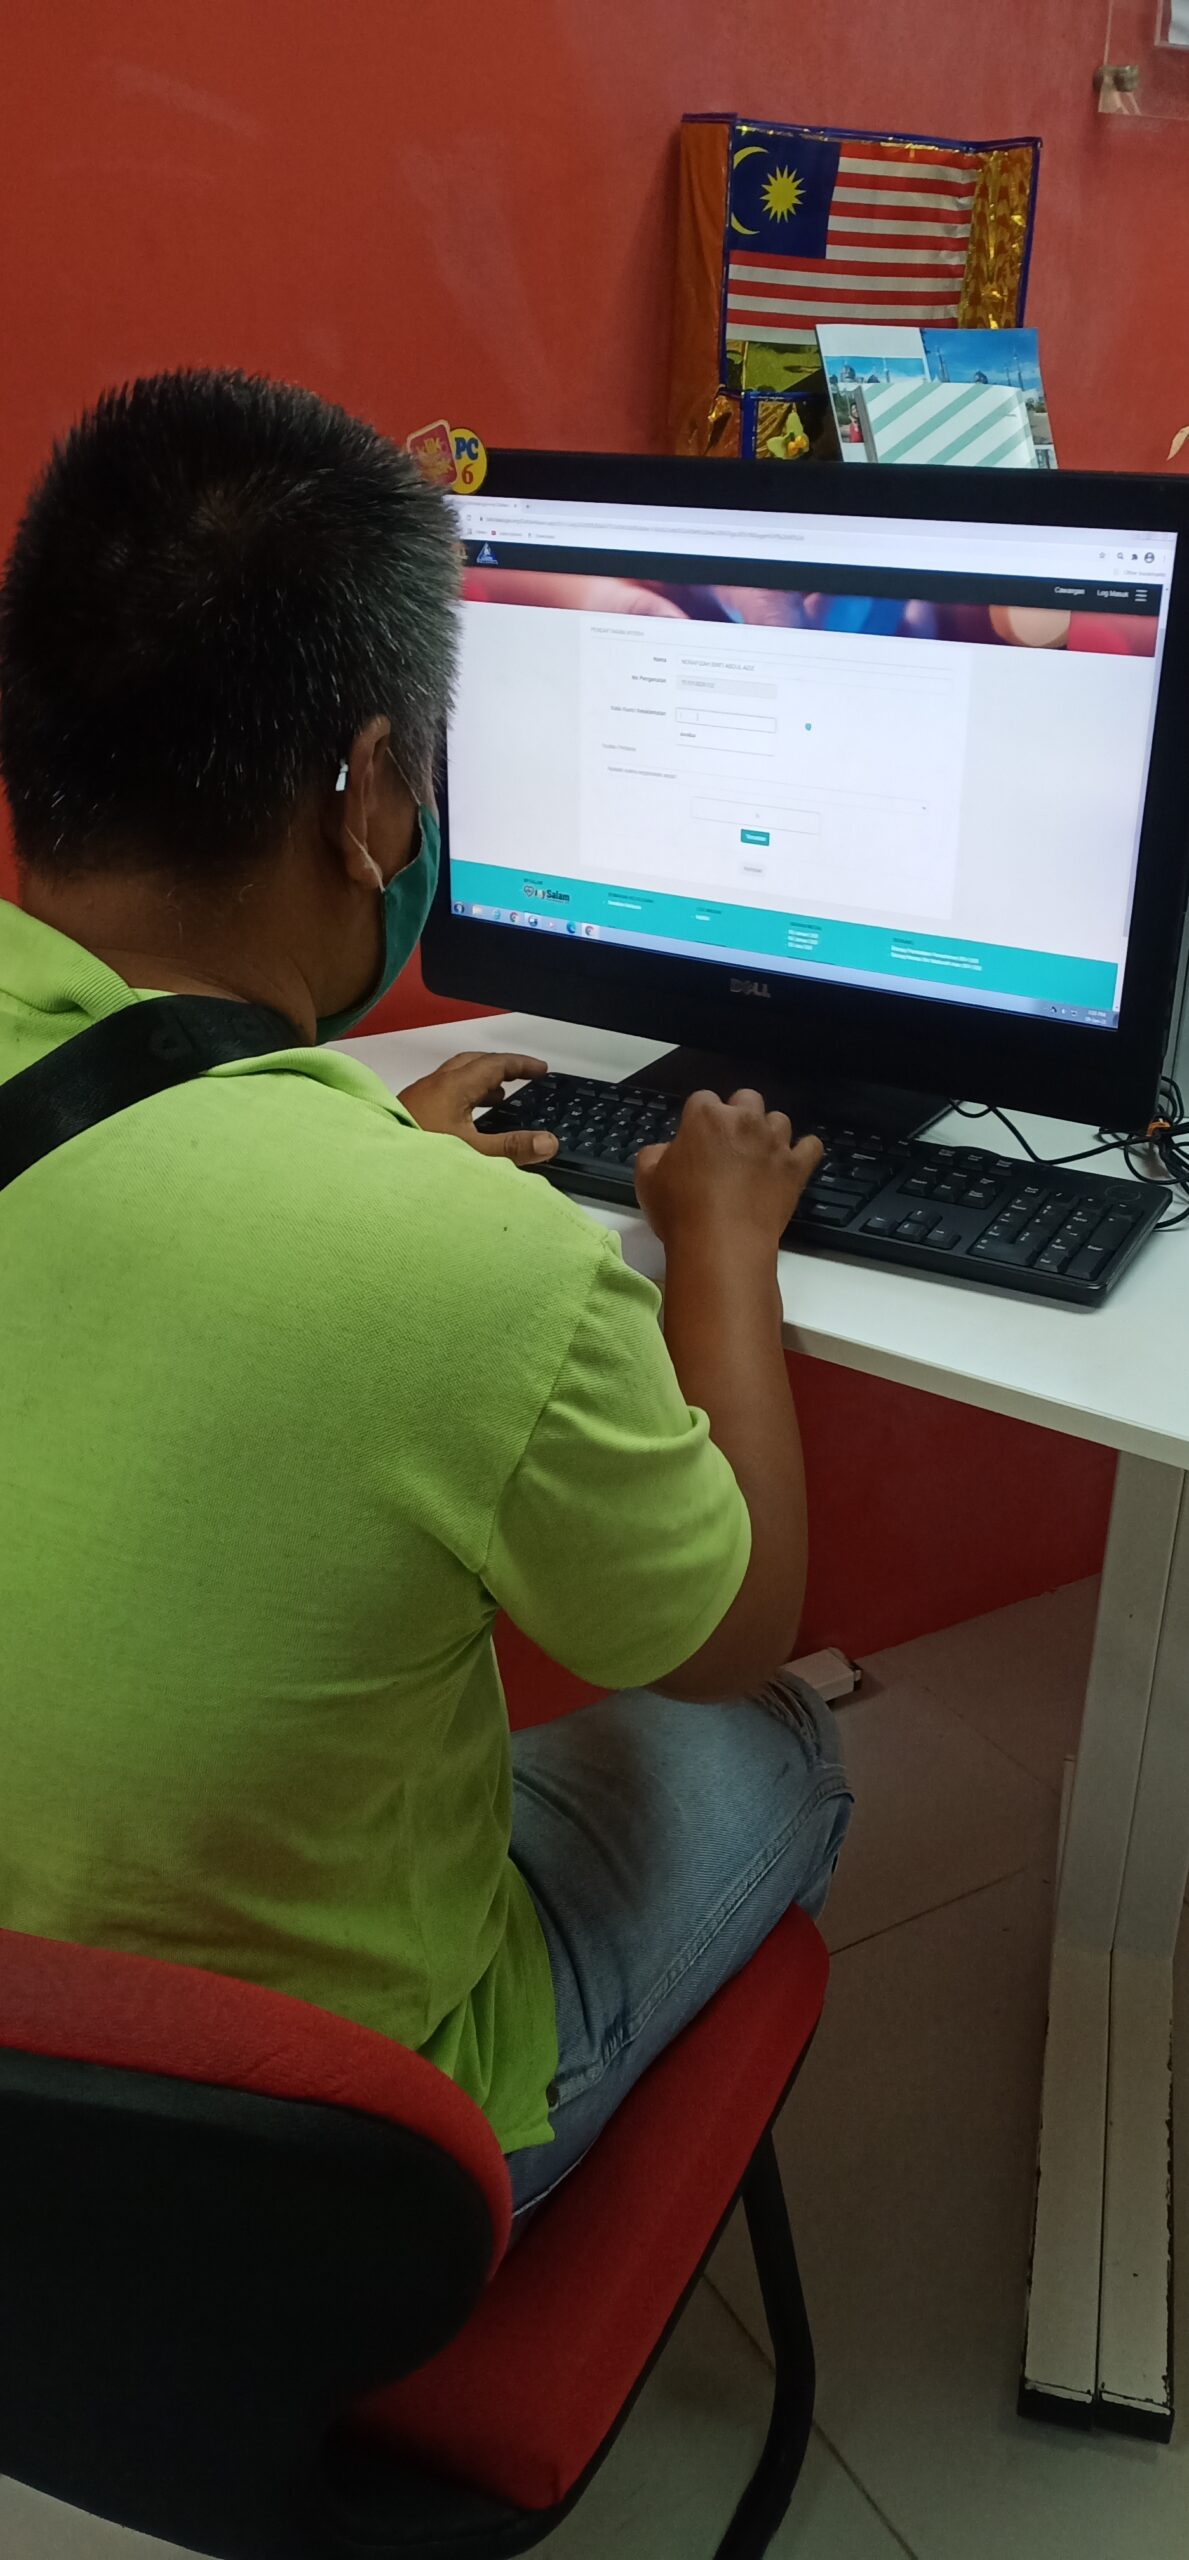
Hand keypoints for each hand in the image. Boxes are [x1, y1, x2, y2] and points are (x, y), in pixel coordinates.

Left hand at [398, 1052, 558, 1165]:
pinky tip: (469, 1118)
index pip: (494, 1064)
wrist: (374, 1167)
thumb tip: (549, 1141)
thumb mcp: (474, 1154)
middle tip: (524, 1077)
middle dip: (501, 1067)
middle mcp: (435, 1084)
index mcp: (453, 1087)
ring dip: (482, 1081)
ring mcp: (420, 1096)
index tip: (542, 1069)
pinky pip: (445, 1091)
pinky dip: (465, 1094)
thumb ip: (512, 1148)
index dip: (520, 1064)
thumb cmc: (421, 1157)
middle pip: (474, 1063)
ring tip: (501, 1099)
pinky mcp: (411, 1110)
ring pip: (457, 1076)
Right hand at [635, 1088, 822, 1251]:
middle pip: (746, 1098)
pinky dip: (803, 1151)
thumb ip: (656, 1153)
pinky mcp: (796, 1168)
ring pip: (779, 1119)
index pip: (703, 1099)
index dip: (698, 1118)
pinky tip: (791, 1162)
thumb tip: (669, 1150)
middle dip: (737, 1113)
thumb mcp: (646, 1177)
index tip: (695, 1139)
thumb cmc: (680, 1210)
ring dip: (768, 1132)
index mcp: (706, 1116)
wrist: (722, 1244)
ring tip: (757, 1155)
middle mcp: (745, 1120)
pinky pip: (811, 1146)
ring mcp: (774, 1143)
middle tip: (727, 1143)